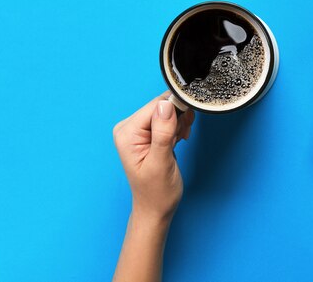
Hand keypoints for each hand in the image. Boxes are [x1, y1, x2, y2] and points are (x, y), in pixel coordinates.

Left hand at [113, 92, 195, 222]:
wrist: (156, 208)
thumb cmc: (156, 191)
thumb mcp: (161, 162)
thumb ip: (162, 133)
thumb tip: (166, 105)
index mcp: (127, 133)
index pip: (155, 106)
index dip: (175, 110)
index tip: (185, 126)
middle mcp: (129, 128)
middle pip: (161, 106)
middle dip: (178, 118)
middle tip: (182, 137)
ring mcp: (137, 130)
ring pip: (168, 111)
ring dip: (179, 124)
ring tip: (178, 142)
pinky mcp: (148, 133)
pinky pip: (168, 119)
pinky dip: (177, 128)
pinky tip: (177, 140)